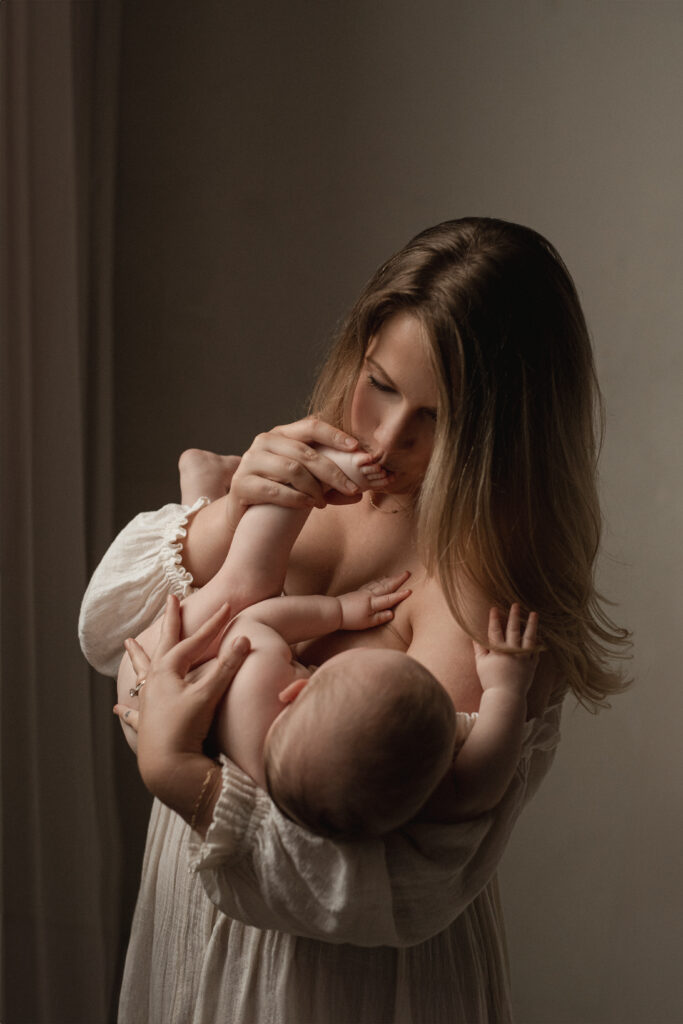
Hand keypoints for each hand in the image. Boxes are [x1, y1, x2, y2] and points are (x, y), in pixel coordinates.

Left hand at [113, 595, 249, 794]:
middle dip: (170, 622)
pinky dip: (127, 709)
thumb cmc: (186, 729)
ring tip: (128, 644)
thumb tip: (244, 639)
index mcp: (168, 671)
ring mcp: (147, 704)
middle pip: (163, 645)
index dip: (212, 624)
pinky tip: (118, 708)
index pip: (194, 641)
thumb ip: (226, 667)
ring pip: (142, 673)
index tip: (226, 606)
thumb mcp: (208, 695)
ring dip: (138, 657)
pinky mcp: (146, 726)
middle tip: (171, 600)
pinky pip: (134, 712)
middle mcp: (154, 683)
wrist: (166, 767)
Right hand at [225, 417, 368, 530]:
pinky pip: (275, 489)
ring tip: (323, 503)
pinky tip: (307, 505)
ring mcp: (250, 461)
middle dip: (333, 472)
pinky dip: (296, 498)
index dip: (335, 435)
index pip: (311, 425)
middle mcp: (264, 441)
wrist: (244, 514)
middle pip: (305, 452)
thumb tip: (360, 493)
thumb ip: (329, 483)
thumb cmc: (280, 493)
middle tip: (352, 488)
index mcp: (281, 434)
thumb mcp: (305, 482)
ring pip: (292, 469)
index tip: (356, 449)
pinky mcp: (241, 484)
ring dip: (314, 488)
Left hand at [337, 571, 411, 630]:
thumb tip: (392, 613)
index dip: (400, 595)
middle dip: (398, 580)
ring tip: (397, 575)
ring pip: (379, 583)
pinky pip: (371, 584)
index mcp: (373, 603)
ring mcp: (363, 592)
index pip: (390, 599)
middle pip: (386, 586)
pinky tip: (380, 579)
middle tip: (407, 573)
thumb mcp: (367, 622)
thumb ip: (380, 618)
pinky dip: (378, 580)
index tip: (410, 590)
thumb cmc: (351, 619)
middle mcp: (370, 595)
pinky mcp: (358, 592)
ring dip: (389, 579)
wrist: (334, 611)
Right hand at [473, 605, 538, 697]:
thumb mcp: (481, 664)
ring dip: (531, 625)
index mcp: (498, 651)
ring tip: (534, 614)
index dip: (494, 619)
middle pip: (513, 630)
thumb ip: (479, 649)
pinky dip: (538, 643)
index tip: (494, 608)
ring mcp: (523, 658)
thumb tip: (473, 636)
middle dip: (514, 616)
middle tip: (516, 604)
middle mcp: (512, 652)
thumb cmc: (490, 681)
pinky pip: (536, 651)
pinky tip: (539, 634)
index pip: (495, 631)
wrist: (506, 697)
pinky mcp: (532, 665)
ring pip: (528, 638)